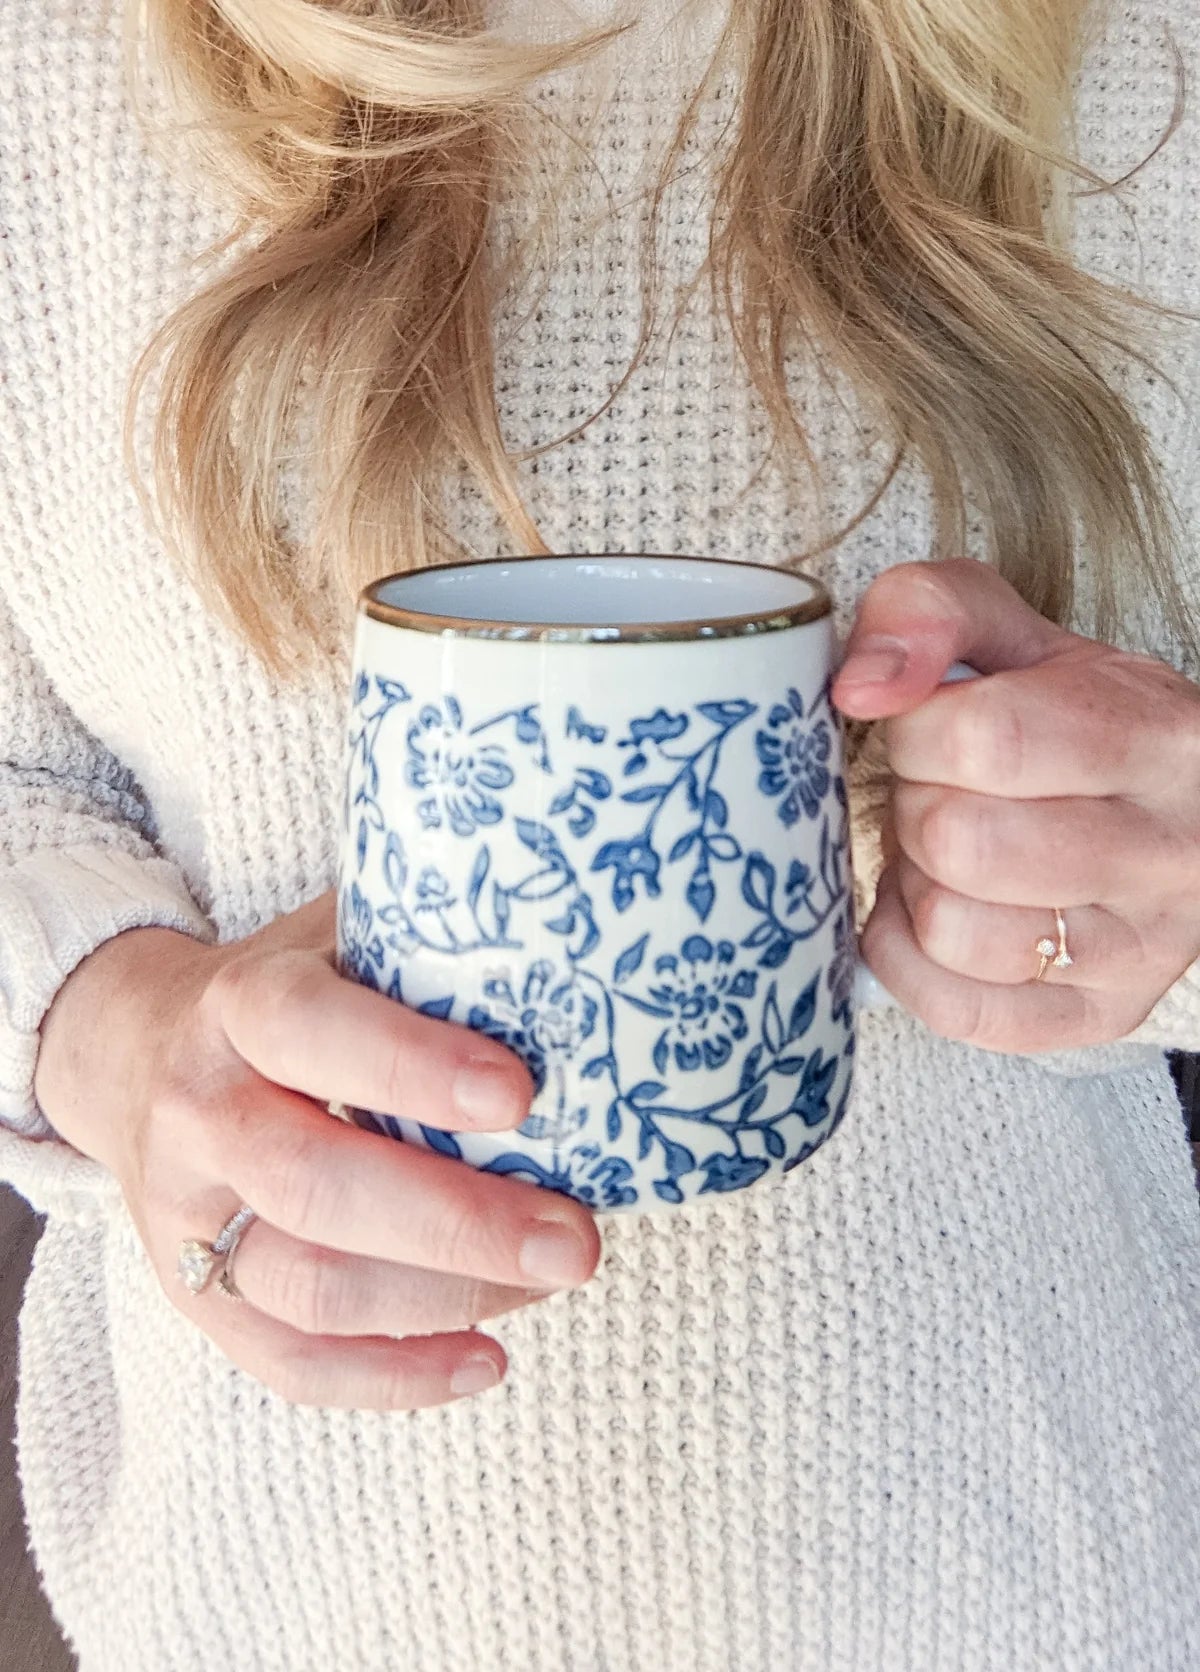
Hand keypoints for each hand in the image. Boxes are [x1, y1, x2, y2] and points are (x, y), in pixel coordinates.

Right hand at [34, 893, 599, 1408]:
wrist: (136, 1053)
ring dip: (443, 1298)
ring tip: (547, 1281)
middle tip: (576, 1239)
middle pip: (317, 1184)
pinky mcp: (198, 1296)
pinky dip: (395, 1376)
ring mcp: (189, 1215)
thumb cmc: (282, 991)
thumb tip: (571, 955)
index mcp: (237, 1005)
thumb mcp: (335, 935)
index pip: (310, 1030)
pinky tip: (486, 1359)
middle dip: (459, 1223)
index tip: (520, 1095)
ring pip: (308, 1284)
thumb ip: (421, 941)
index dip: (412, 1064)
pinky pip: (291, 1362)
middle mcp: (200, 1111)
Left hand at [832, 559, 1199, 1053]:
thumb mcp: (1013, 637)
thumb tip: (861, 685)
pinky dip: (910, 955)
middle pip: (963, 843)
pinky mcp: (1094, 1015)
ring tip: (946, 852)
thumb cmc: (1076, 722)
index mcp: (1159, 738)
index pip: (989, 739)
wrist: (1170, 809)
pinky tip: (934, 909)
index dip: (919, 732)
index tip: (928, 728)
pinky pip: (955, 1006)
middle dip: (916, 807)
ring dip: (916, 884)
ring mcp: (1138, 948)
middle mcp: (1168, 852)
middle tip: (938, 792)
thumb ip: (930, 612)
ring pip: (954, 931)